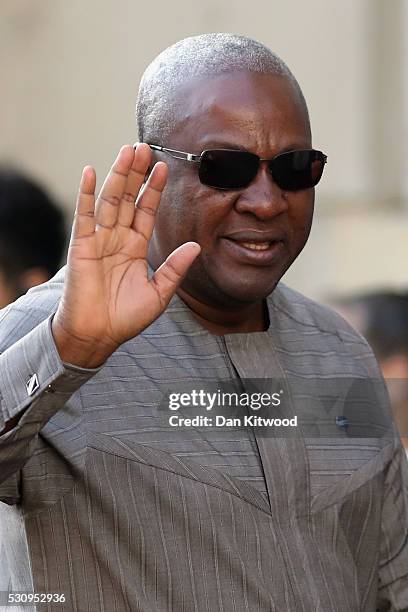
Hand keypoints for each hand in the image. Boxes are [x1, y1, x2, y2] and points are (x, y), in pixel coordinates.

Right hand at [52, 144, 199, 366]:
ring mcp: (99, 240)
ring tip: (128, 151)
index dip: (154, 190)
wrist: (98, 335)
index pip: (146, 211)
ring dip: (119, 175)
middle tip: (144, 147)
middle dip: (137, 173)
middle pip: (128, 198)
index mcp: (135, 248)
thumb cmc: (125, 318)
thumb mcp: (159, 293)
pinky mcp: (81, 246)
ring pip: (110, 200)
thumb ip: (175, 269)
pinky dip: (87, 194)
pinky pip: (84, 216)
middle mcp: (117, 239)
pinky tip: (92, 172)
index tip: (164, 168)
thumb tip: (196, 247)